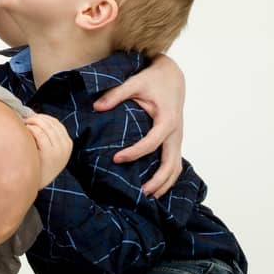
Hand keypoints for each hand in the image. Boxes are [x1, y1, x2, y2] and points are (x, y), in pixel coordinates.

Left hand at [22, 112, 71, 188]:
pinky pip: (39, 134)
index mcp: (67, 143)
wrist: (36, 183)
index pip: (56, 123)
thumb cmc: (39, 164)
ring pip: (45, 126)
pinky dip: (31, 129)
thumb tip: (34, 117)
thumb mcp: (50, 150)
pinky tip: (24, 132)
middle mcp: (65, 146)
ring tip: (24, 126)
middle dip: (36, 118)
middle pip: (50, 123)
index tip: (32, 119)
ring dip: (33, 122)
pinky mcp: (49, 154)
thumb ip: (48, 136)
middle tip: (25, 121)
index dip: (42, 118)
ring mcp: (58, 150)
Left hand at [97, 52, 186, 197]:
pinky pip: (175, 164)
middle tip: (140, 193)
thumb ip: (116, 94)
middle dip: (158, 181)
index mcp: (167, 119)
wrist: (173, 76)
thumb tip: (96, 107)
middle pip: (171, 164)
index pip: (152, 142)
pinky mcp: (175, 141)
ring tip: (148, 197)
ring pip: (176, 168)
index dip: (134, 153)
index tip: (116, 159)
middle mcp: (176, 132)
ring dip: (165, 184)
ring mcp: (178, 138)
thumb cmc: (153, 79)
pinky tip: (155, 188)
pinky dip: (167, 178)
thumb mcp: (135, 82)